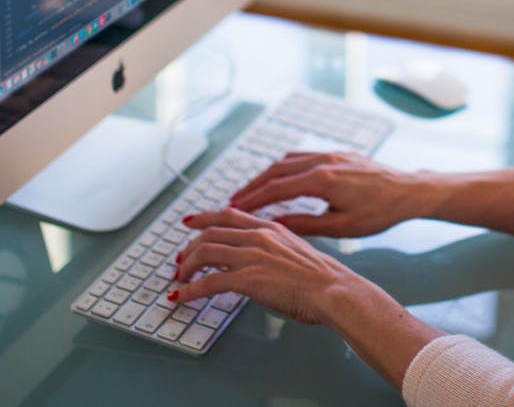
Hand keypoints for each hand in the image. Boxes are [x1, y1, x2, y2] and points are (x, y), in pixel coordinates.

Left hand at [170, 208, 366, 323]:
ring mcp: (252, 256)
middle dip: (189, 247)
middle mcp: (259, 236)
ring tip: (179, 280)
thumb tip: (261, 261)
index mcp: (271, 227)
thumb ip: (275, 250)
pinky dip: (189, 290)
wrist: (334, 290)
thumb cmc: (323, 279)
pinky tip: (181, 297)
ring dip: (186, 267)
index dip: (204, 217)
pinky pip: (208, 282)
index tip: (190, 221)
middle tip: (179, 260)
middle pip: (210, 232)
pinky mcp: (248, 278)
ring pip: (204, 252)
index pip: (229, 215)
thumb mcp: (297, 251)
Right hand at [228, 151, 424, 237]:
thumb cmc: (380, 213)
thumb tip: (274, 225)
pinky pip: (303, 155)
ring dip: (266, 175)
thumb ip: (305, 225)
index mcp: (323, 180)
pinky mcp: (338, 153)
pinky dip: (285, 166)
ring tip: (251, 191)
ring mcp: (331, 154)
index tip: (233, 208)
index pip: (276, 188)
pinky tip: (279, 176)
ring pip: (288, 160)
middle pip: (276, 170)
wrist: (409, 191)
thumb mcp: (341, 227)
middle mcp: (324, 161)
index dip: (252, 199)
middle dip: (252, 186)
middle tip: (233, 201)